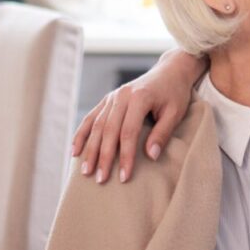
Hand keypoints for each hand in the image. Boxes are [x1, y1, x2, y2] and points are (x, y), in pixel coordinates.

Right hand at [72, 49, 204, 182]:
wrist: (170, 70)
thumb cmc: (175, 93)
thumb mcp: (175, 113)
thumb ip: (163, 133)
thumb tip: (151, 156)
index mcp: (139, 97)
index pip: (129, 132)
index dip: (126, 156)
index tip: (124, 177)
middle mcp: (121, 95)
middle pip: (109, 131)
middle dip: (104, 157)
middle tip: (101, 179)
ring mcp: (112, 97)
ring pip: (97, 126)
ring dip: (90, 149)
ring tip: (86, 171)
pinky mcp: (107, 99)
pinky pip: (91, 117)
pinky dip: (81, 134)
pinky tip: (74, 151)